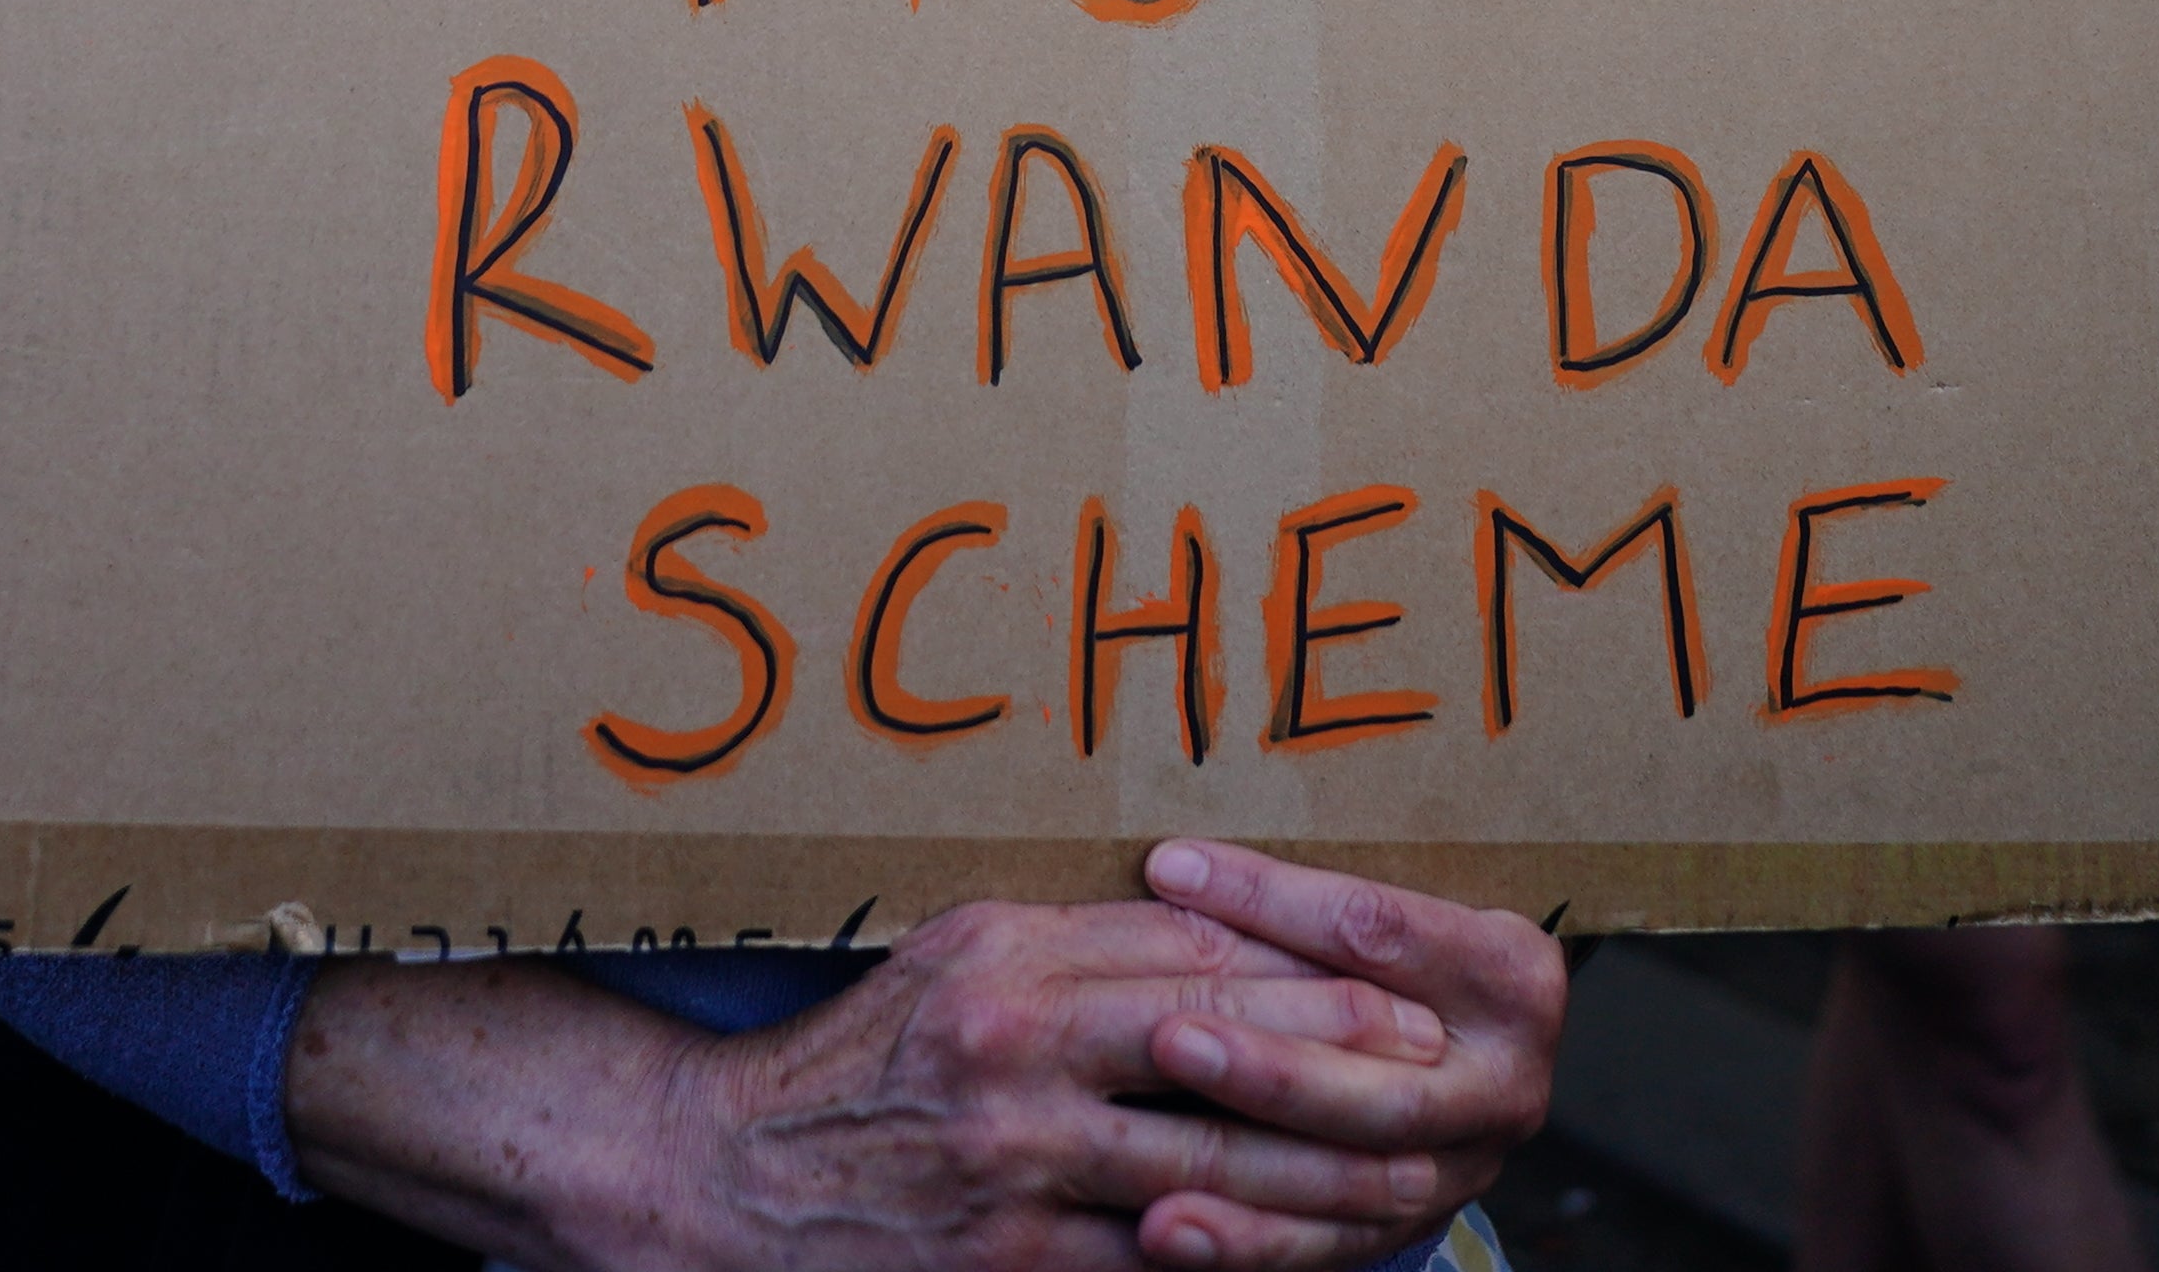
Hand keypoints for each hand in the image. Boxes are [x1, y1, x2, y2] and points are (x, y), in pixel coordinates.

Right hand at [615, 855, 1535, 1271]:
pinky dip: (1229, 1255)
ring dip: (1312, 1168)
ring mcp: (1010, 1157)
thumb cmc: (858, 1057)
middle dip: (1333, 1052)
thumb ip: (1078, 942)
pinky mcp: (1006, 1256)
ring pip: (1200, 1160)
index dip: (1300, 963)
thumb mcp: (956, 957)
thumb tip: (1213, 921)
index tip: (1394, 973)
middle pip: (1209, 1040)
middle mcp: (1011, 1045)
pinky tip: (1295, 1252)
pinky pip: (1149, 1259)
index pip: (1184, 948)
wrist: (727, 1178)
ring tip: (1402, 1168)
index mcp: (1006, 955)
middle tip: (1432, 1058)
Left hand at [1121, 843, 1558, 1264]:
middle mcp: (1505, 1083)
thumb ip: (1309, 898)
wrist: (1469, 1045)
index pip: (1381, 932)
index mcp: (1510, 977)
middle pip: (1386, 1085)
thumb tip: (1174, 861)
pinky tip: (1164, 1228)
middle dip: (1272, 1067)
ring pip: (1358, 1181)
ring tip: (1146, 1149)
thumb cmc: (1403, 951)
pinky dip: (1243, 1240)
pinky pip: (1327, 1246)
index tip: (1170, 871)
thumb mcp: (1393, 911)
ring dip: (1248, 1165)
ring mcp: (1465, 1168)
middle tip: (1171, 1038)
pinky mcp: (1416, 1227)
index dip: (1272, 900)